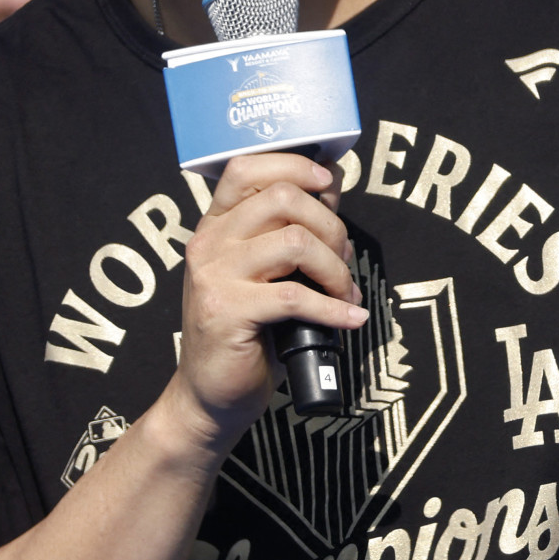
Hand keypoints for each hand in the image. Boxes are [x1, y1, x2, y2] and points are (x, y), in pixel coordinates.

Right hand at [166, 153, 366, 454]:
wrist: (212, 394)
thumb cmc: (248, 333)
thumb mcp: (268, 272)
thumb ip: (292, 229)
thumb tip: (331, 187)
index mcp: (217, 226)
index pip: (246, 168)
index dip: (294, 165)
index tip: (328, 183)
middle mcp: (209, 243)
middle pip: (281, 198)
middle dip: (329, 225)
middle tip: (342, 258)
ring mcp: (214, 276)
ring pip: (294, 242)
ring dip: (334, 268)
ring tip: (343, 293)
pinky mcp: (226, 312)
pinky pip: (295, 296)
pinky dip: (333, 308)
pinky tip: (348, 319)